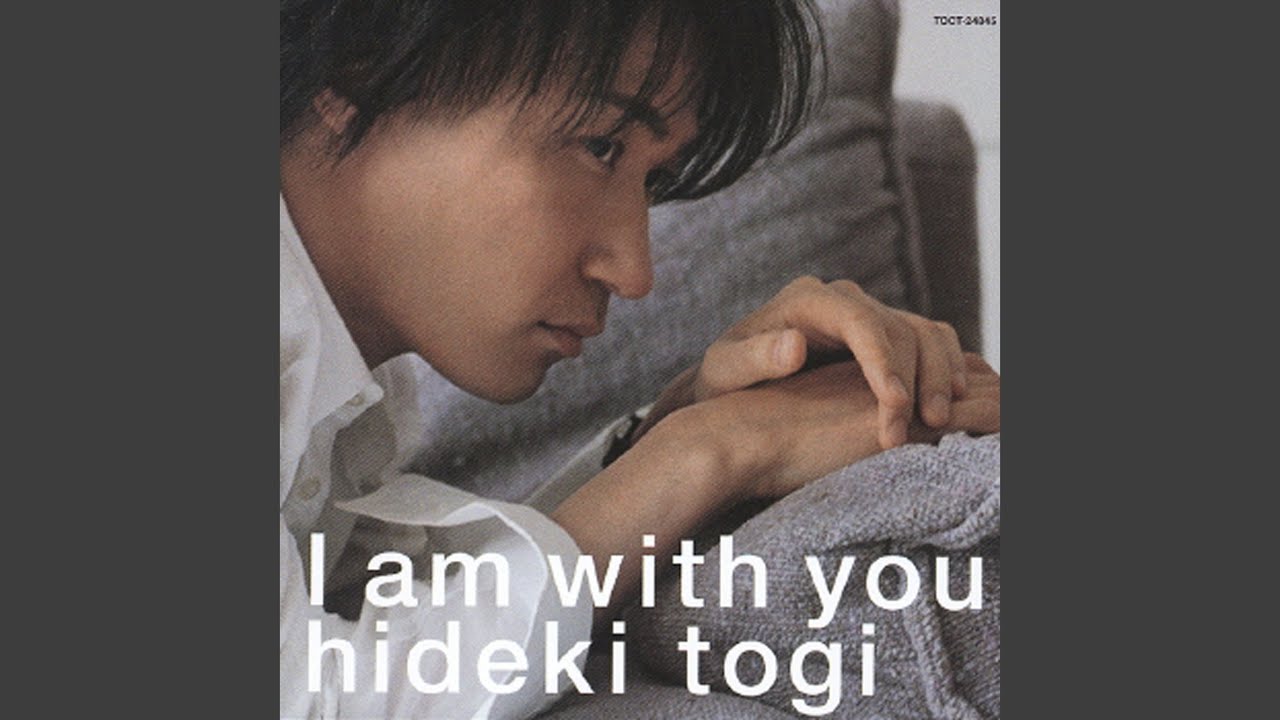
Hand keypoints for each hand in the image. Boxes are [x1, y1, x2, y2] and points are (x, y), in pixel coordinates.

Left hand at [640, 276, 967, 448]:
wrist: (734, 384)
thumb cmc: (726, 382)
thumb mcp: (724, 372)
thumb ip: (752, 358)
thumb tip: (794, 346)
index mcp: (806, 302)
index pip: (859, 321)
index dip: (883, 361)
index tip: (895, 404)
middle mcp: (843, 301)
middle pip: (899, 328)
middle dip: (916, 379)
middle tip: (921, 428)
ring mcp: (867, 316)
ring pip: (923, 332)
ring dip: (939, 374)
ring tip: (940, 420)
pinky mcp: (884, 337)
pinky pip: (929, 342)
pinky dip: (947, 366)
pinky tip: (949, 402)